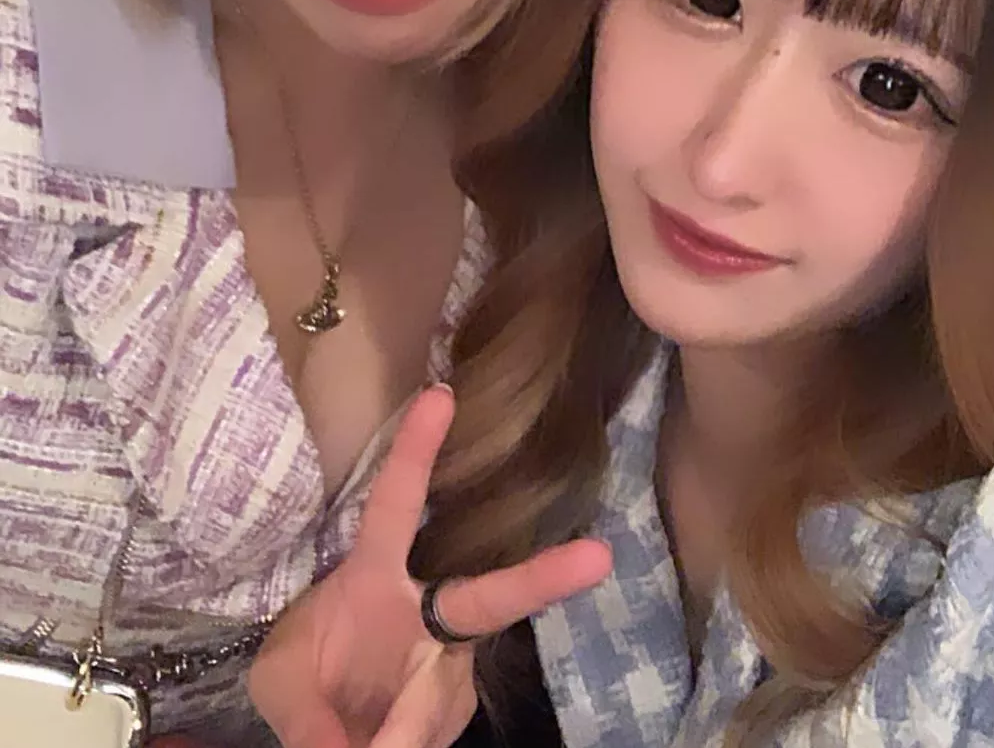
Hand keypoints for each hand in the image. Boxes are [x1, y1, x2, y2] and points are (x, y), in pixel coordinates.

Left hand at [248, 384, 610, 747]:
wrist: (333, 725)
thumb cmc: (304, 672)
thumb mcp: (281, 684)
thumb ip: (306, 714)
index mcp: (373, 576)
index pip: (395, 504)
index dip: (416, 451)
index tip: (441, 395)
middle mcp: (425, 610)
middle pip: (489, 596)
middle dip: (542, 577)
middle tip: (598, 557)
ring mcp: (448, 663)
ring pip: (441, 697)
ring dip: (401, 727)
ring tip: (367, 738)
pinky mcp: (456, 710)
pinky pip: (430, 735)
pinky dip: (401, 742)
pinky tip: (380, 739)